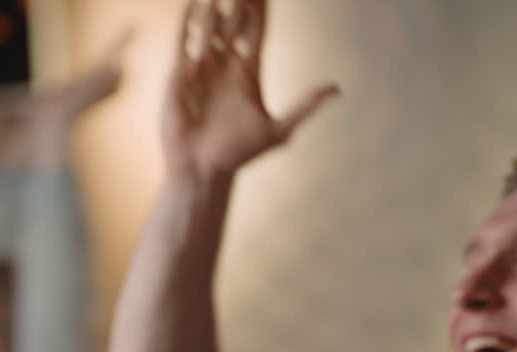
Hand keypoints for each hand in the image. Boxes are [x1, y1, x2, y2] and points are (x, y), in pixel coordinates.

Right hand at [163, 0, 337, 180]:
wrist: (202, 171)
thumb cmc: (239, 155)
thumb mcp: (277, 130)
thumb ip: (304, 107)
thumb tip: (337, 89)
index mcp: (248, 74)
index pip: (256, 33)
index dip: (260, 11)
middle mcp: (225, 67)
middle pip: (233, 25)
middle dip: (238, 2)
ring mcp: (202, 70)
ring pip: (209, 29)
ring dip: (214, 9)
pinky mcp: (179, 76)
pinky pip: (183, 43)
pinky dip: (188, 23)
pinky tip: (193, 3)